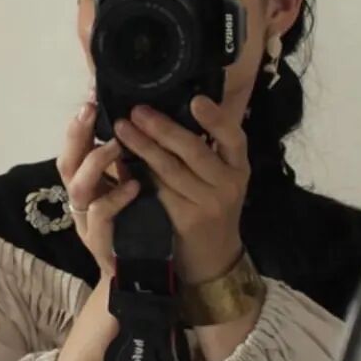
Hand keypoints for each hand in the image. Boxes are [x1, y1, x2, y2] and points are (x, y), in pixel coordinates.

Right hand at [56, 98, 141, 279]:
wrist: (139, 275)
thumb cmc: (137, 226)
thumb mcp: (130, 185)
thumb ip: (128, 161)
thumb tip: (144, 121)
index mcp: (87, 184)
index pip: (73, 148)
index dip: (78, 124)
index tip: (90, 96)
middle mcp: (80, 201)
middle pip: (66, 163)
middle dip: (77, 135)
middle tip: (91, 110)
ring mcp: (86, 223)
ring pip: (78, 188)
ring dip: (97, 162)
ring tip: (119, 144)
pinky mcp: (99, 244)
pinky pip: (100, 216)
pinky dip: (115, 198)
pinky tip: (134, 185)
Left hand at [112, 95, 248, 284]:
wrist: (211, 260)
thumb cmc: (210, 210)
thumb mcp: (219, 180)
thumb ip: (205, 150)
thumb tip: (168, 109)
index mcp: (238, 168)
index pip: (234, 138)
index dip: (216, 118)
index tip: (195, 99)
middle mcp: (228, 185)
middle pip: (194, 150)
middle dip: (162, 128)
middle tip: (137, 110)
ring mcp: (207, 204)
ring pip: (170, 170)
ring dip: (143, 146)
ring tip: (122, 128)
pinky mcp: (185, 220)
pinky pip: (157, 191)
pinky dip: (138, 173)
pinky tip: (122, 160)